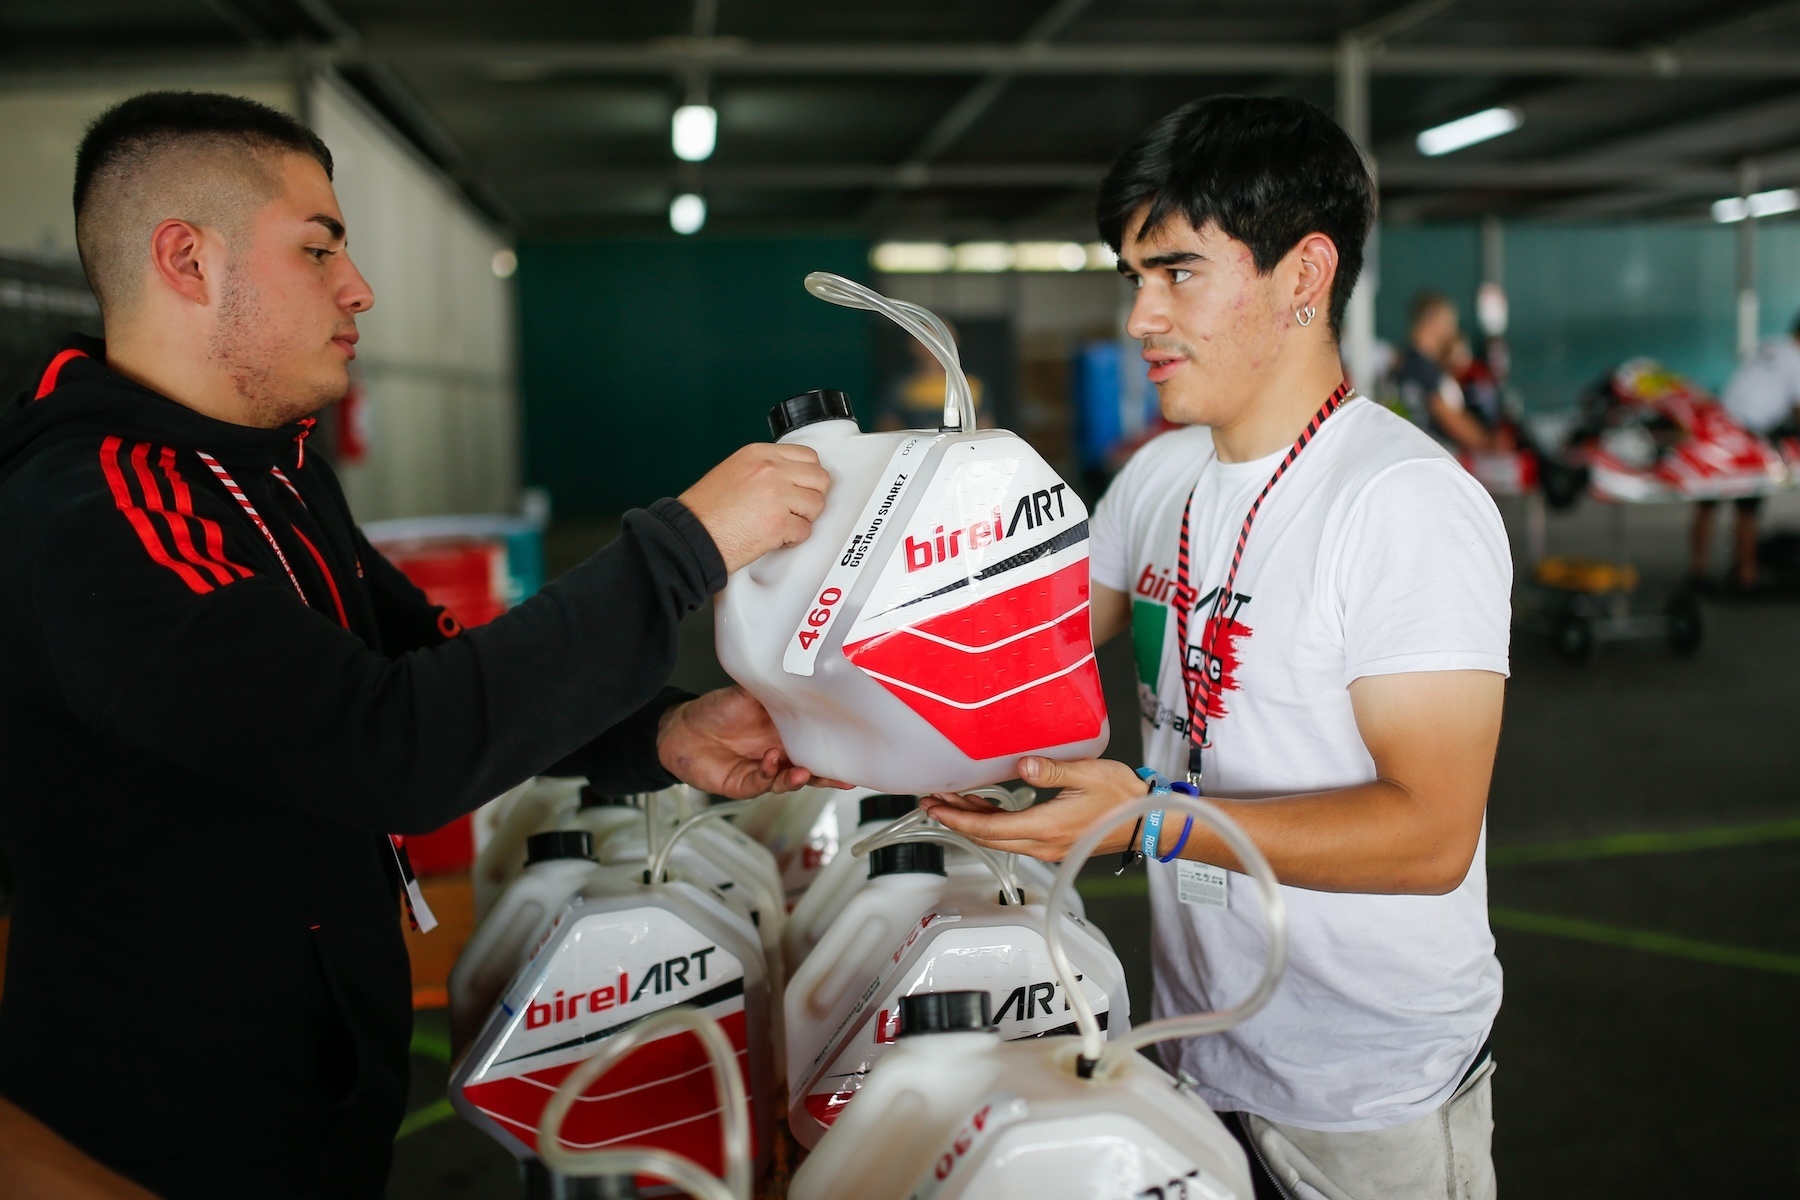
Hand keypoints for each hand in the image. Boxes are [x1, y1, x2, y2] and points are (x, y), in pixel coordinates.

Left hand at [656, 686, 848, 798]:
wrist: (680, 729)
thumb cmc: (715, 711)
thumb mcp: (749, 693)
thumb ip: (775, 688)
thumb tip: (801, 672)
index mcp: (786, 731)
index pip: (817, 743)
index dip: (836, 750)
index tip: (856, 752)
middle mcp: (779, 753)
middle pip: (811, 769)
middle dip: (828, 776)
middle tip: (842, 777)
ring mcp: (763, 771)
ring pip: (789, 781)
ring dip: (798, 778)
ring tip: (802, 771)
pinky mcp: (744, 784)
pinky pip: (761, 784)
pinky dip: (768, 775)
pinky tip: (770, 762)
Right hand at [679, 443, 830, 574]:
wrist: (691, 536)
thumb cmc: (705, 510)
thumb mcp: (734, 470)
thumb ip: (765, 468)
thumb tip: (791, 476)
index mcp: (759, 454)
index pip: (808, 456)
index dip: (808, 477)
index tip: (801, 487)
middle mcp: (771, 470)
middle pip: (820, 479)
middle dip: (810, 497)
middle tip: (794, 508)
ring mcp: (777, 495)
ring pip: (817, 505)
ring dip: (803, 519)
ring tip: (781, 523)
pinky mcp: (779, 523)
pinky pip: (805, 531)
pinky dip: (792, 539)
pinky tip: (775, 537)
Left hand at [919, 756, 1148, 861]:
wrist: (1148, 820)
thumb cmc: (1122, 797)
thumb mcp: (1086, 774)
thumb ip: (1050, 770)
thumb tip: (1021, 765)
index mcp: (1046, 828)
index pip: (990, 829)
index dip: (958, 818)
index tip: (936, 805)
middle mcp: (1043, 844)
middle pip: (988, 837)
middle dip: (957, 820)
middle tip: (932, 802)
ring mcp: (1048, 847)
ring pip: (1000, 839)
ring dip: (973, 822)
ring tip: (951, 803)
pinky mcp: (1054, 843)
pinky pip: (1014, 837)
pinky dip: (994, 824)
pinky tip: (985, 809)